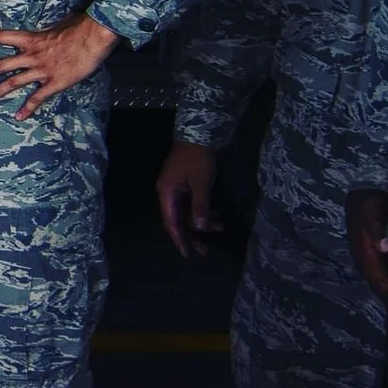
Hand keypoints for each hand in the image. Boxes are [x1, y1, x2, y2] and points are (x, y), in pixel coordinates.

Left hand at [0, 12, 120, 118]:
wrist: (95, 36)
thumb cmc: (80, 27)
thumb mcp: (59, 24)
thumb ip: (49, 30)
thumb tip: (50, 27)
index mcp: (31, 38)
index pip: (0, 36)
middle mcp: (32, 55)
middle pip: (1, 65)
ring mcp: (42, 70)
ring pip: (14, 83)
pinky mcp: (55, 82)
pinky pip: (38, 98)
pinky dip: (28, 108)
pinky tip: (19, 117)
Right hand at [157, 141, 221, 259]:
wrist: (199, 133)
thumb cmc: (197, 157)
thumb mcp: (201, 182)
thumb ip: (200, 206)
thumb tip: (199, 228)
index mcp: (167, 193)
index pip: (171, 222)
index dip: (179, 240)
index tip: (188, 254)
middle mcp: (168, 193)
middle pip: (178, 220)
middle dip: (192, 234)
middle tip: (206, 249)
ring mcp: (177, 189)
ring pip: (187, 213)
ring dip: (202, 222)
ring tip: (220, 227)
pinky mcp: (186, 185)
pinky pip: (192, 204)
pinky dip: (203, 211)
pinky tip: (216, 215)